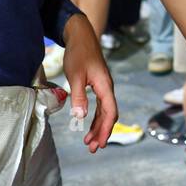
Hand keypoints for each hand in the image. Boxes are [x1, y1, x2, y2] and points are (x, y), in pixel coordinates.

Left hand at [61, 13, 117, 151]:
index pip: (110, 112)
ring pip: (104, 112)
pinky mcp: (97, 86)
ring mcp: (103, 87)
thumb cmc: (78, 54)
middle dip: (102, 132)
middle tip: (93, 148)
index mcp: (105, 86)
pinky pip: (99, 106)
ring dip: (98, 127)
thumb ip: (78, 96)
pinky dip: (95, 118)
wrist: (81, 37)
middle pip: (109, 115)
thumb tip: (79, 117)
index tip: (99, 143)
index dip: (105, 129)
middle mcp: (107, 88)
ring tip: (89, 142)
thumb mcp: (75, 76)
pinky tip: (88, 126)